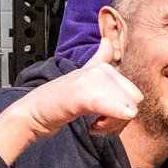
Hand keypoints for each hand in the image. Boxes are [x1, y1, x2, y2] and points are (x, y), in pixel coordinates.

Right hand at [0, 35, 140, 162]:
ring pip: (125, 108)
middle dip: (121, 119)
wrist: (33, 111)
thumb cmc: (58, 99)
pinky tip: (121, 117)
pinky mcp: (82, 95)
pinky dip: (116, 113)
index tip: (106, 115)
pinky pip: (107, 105)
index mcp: (103, 68)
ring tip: (92, 125)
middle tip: (99, 124)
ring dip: (112, 125)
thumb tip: (107, 41)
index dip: (124, 109)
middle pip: (133, 101)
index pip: (133, 94)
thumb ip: (99, 60)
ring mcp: (91, 81)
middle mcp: (100, 71)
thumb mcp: (82, 76)